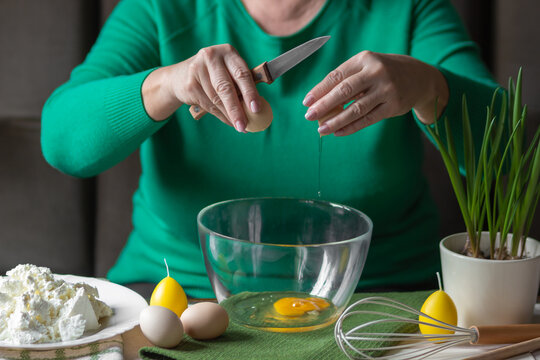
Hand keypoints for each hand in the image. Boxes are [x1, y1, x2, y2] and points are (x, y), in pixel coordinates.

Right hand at [142, 44, 260, 131]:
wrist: (180, 76)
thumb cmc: (214, 75)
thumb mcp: (228, 72)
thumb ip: (241, 85)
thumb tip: (257, 110)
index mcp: (228, 52)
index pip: (242, 73)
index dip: (250, 92)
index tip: (256, 109)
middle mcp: (212, 57)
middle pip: (226, 87)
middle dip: (237, 109)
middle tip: (245, 125)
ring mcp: (197, 69)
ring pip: (217, 99)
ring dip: (230, 116)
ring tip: (240, 126)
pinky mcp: (189, 84)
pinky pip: (208, 104)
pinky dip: (220, 115)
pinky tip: (228, 121)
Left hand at [303, 51, 448, 135]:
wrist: (419, 77)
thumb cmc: (382, 73)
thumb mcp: (366, 67)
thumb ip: (346, 81)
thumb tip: (320, 102)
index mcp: (364, 59)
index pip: (337, 75)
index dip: (320, 89)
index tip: (306, 102)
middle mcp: (376, 72)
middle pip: (345, 91)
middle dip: (324, 105)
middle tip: (309, 116)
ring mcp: (386, 89)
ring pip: (356, 108)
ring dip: (336, 120)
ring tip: (321, 129)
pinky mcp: (393, 105)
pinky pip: (368, 119)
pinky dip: (351, 127)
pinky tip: (338, 132)